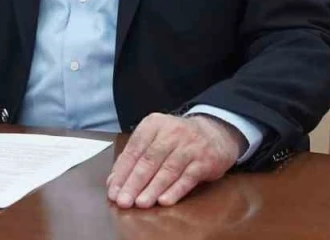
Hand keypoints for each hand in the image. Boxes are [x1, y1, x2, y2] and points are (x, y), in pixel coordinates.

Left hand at [106, 113, 242, 208]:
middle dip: (134, 183)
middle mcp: (172, 132)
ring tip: (141, 204)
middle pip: (149, 160)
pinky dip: (175, 190)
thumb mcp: (155, 139)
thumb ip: (135, 157)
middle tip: (123, 201)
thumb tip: (114, 182)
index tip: (113, 191)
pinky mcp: (205, 160)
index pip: (134, 150)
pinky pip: (188, 177)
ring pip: (168, 169)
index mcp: (154, 124)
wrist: (215, 133)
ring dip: (153, 189)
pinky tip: (164, 201)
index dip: (122, 172)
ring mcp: (190, 146)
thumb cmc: (177, 140)